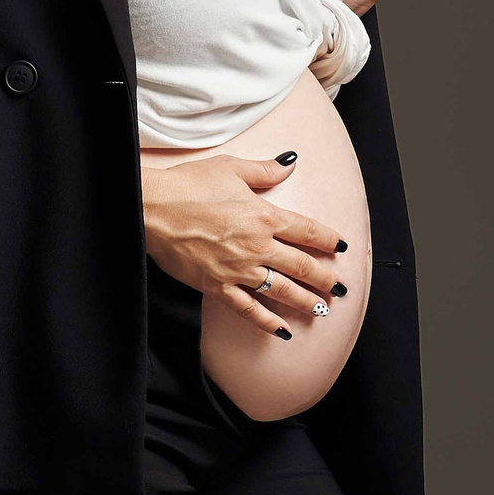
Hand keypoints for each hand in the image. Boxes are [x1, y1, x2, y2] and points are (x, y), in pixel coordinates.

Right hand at [140, 151, 343, 333]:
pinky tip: (283, 332)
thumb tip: (289, 163)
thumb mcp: (231, 168)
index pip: (308, 231)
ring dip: (306, 302)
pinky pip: (249, 310)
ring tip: (323, 310)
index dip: (329, 240)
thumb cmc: (189, 184)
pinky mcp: (217, 286)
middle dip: (325, 279)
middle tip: (339, 289)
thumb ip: (265, 170)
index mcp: (265, 215)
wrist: (152, 207)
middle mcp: (258, 246)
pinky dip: (268, 323)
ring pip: (282, 291)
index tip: (341, 248)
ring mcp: (238, 270)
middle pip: (302, 265)